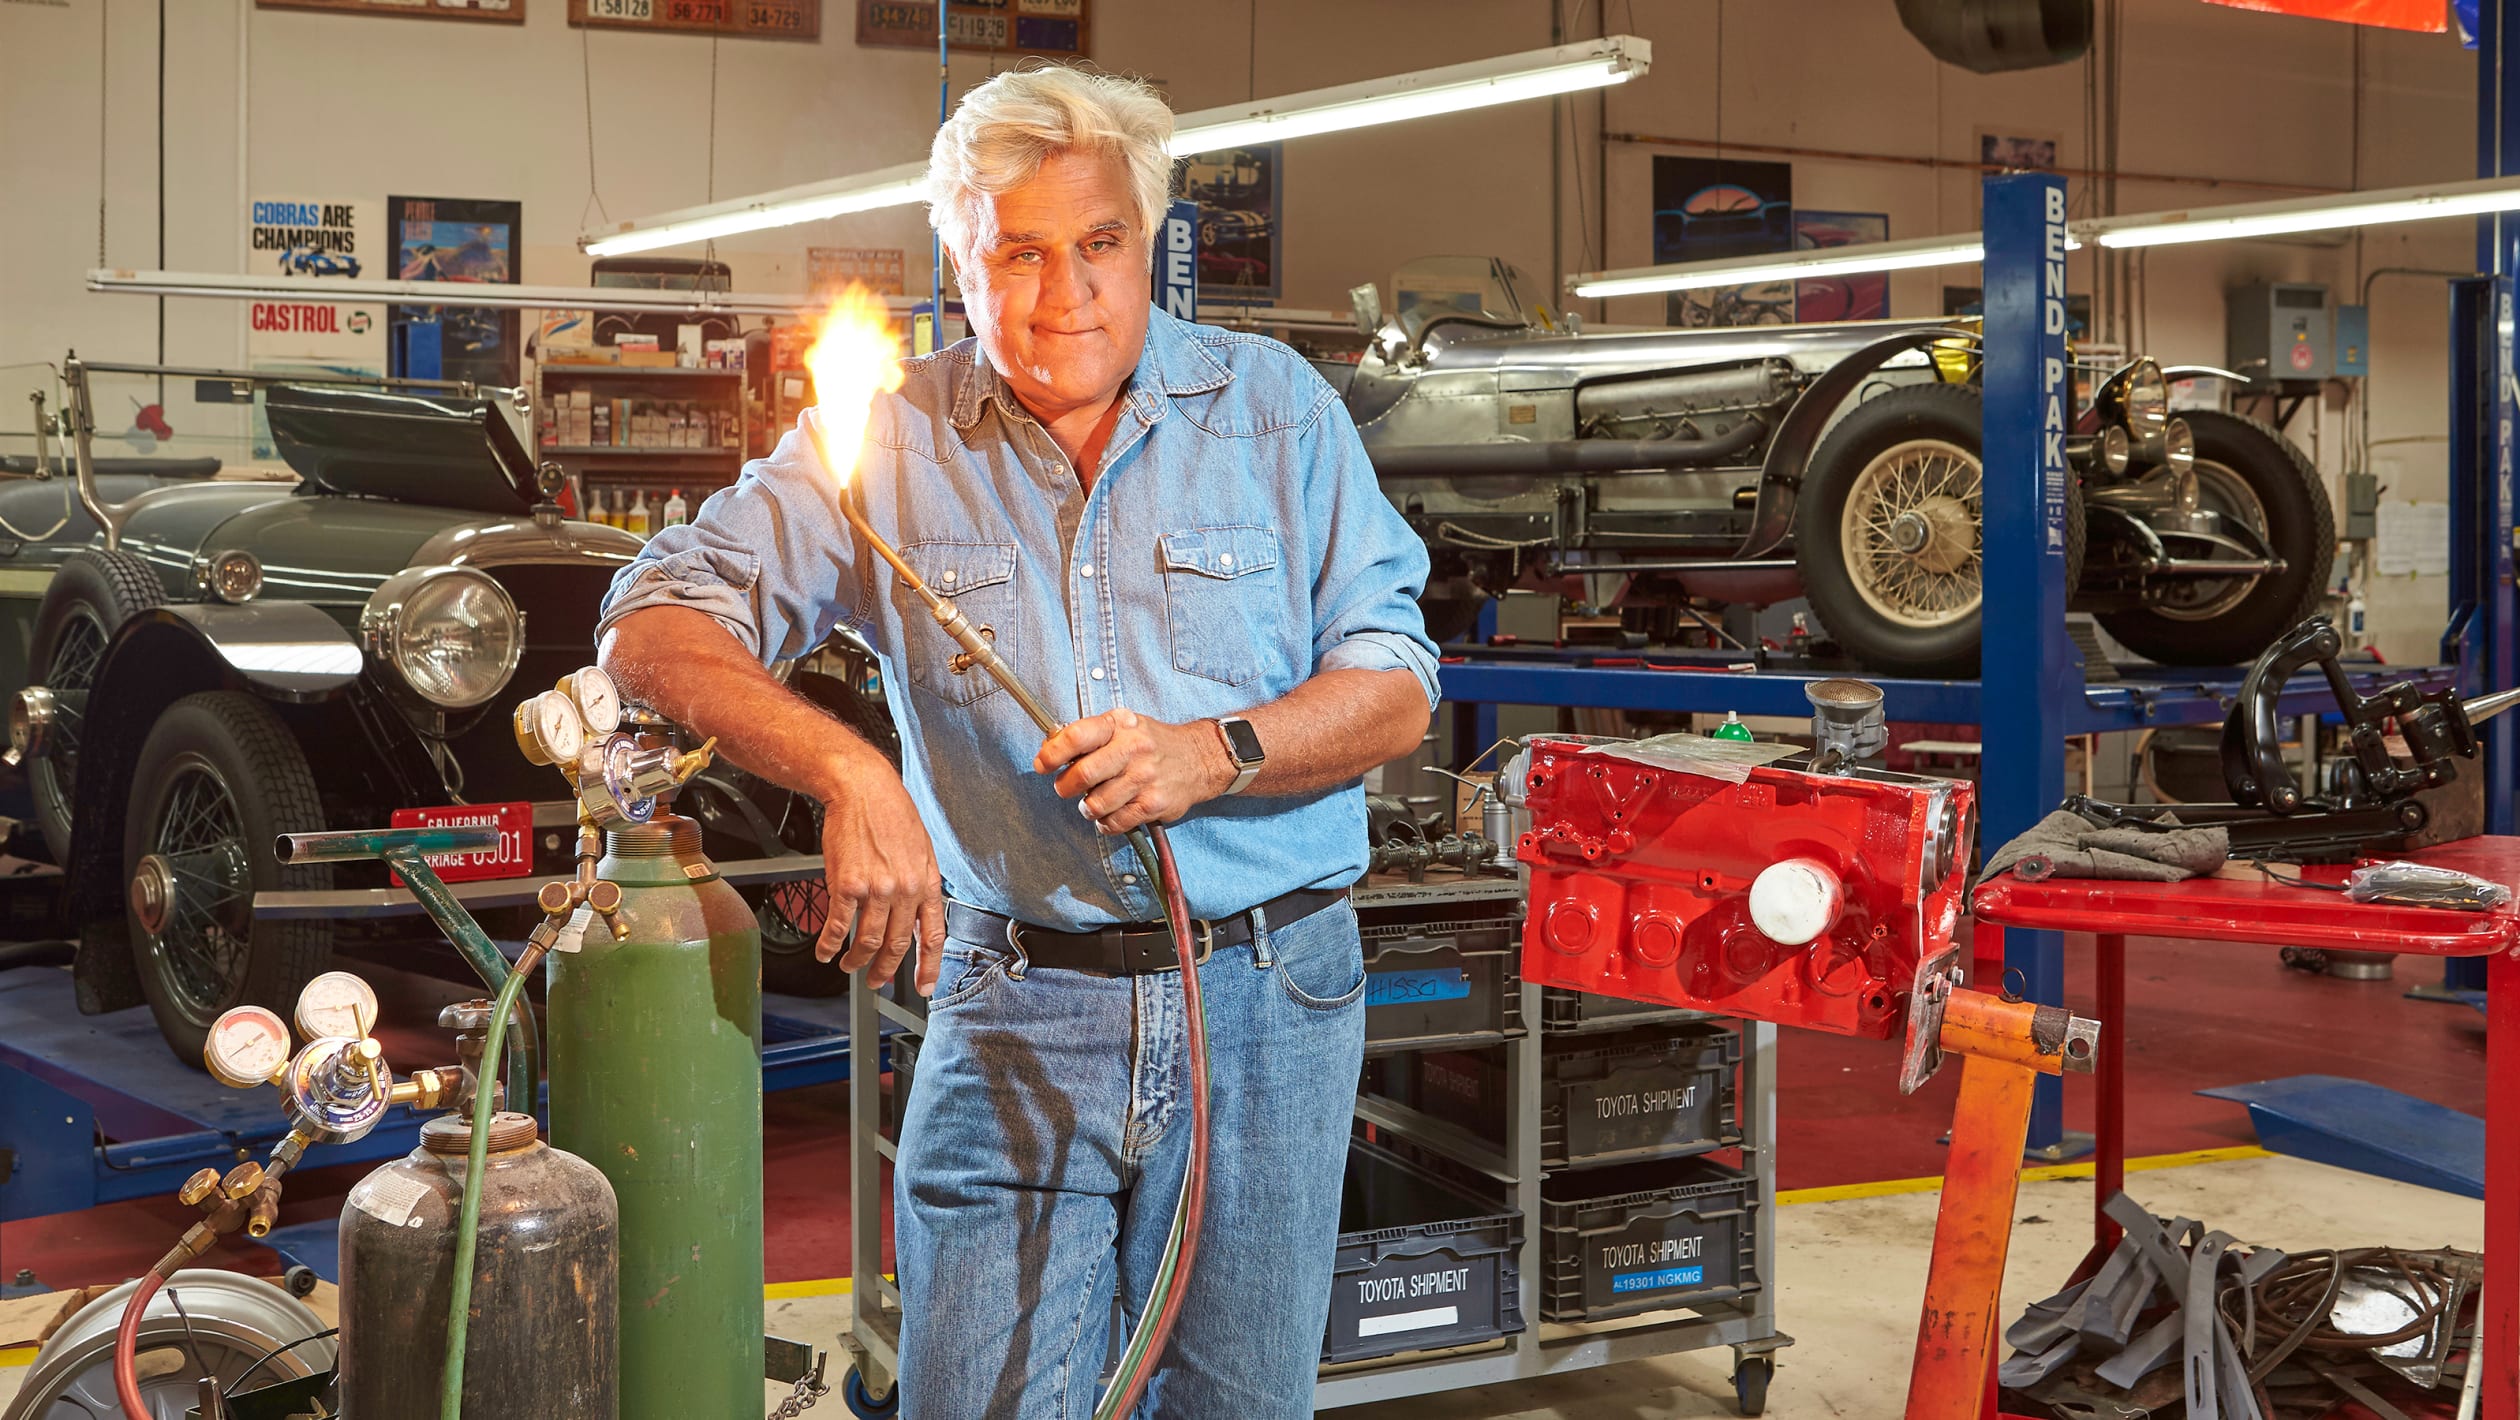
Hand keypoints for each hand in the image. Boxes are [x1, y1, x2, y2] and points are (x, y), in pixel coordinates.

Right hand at [815, 769, 946, 994]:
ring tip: (850, 967)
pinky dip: (830, 943)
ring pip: (868, 941)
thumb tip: (917, 917)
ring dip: (857, 960)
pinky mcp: (847, 885)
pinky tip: (826, 951)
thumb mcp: (922, 850)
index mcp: (926, 883)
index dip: (929, 966)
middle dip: (886, 970)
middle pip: (896, 945)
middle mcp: (904, 890)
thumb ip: (920, 886)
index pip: (932, 935)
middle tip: (878, 981)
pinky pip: (838, 925)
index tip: (925, 986)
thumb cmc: (892, 814)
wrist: (863, 790)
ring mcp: (876, 889)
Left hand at [1034, 708, 1236, 834]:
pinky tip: (1113, 812)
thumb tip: (1048, 748)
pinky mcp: (1154, 804)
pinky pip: (1114, 823)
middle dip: (1065, 787)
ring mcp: (1145, 778)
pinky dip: (1106, 823)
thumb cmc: (1150, 743)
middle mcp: (1133, 749)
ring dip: (1088, 807)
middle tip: (1066, 788)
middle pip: (1083, 775)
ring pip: (1095, 804)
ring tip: (1096, 800)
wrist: (1198, 759)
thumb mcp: (1122, 726)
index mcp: (1120, 725)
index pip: (1078, 735)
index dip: (1053, 753)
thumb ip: (1088, 735)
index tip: (1042, 765)